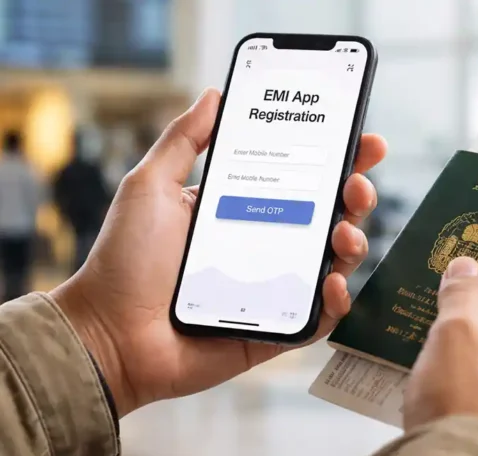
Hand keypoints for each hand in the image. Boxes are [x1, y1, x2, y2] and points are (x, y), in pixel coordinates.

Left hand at [50, 88, 386, 416]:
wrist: (108, 333)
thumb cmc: (124, 261)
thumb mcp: (151, 187)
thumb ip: (183, 140)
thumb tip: (215, 95)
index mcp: (244, 208)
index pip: (302, 179)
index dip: (339, 160)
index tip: (364, 142)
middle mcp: (267, 245)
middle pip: (330, 217)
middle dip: (356, 197)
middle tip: (357, 186)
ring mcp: (275, 287)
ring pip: (334, 262)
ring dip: (353, 244)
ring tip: (343, 234)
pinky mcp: (277, 328)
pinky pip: (321, 316)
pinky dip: (336, 301)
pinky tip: (332, 284)